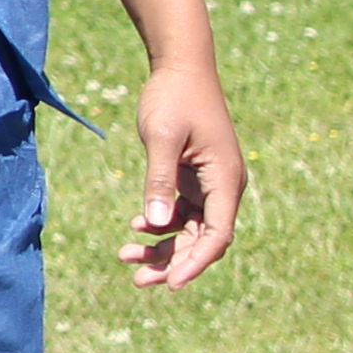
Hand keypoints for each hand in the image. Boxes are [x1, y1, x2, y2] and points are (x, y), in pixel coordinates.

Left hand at [121, 54, 246, 289]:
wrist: (180, 67)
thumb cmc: (174, 97)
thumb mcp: (163, 138)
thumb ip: (159, 179)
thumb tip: (156, 222)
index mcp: (225, 179)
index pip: (217, 235)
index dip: (195, 263)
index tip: (171, 284)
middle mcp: (223, 186)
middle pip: (203, 240)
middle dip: (172, 262)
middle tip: (137, 280)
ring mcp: (209, 183)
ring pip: (190, 230)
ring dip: (162, 247)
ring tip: (126, 257)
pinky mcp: (194, 178)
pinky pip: (181, 213)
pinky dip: (160, 224)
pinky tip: (135, 227)